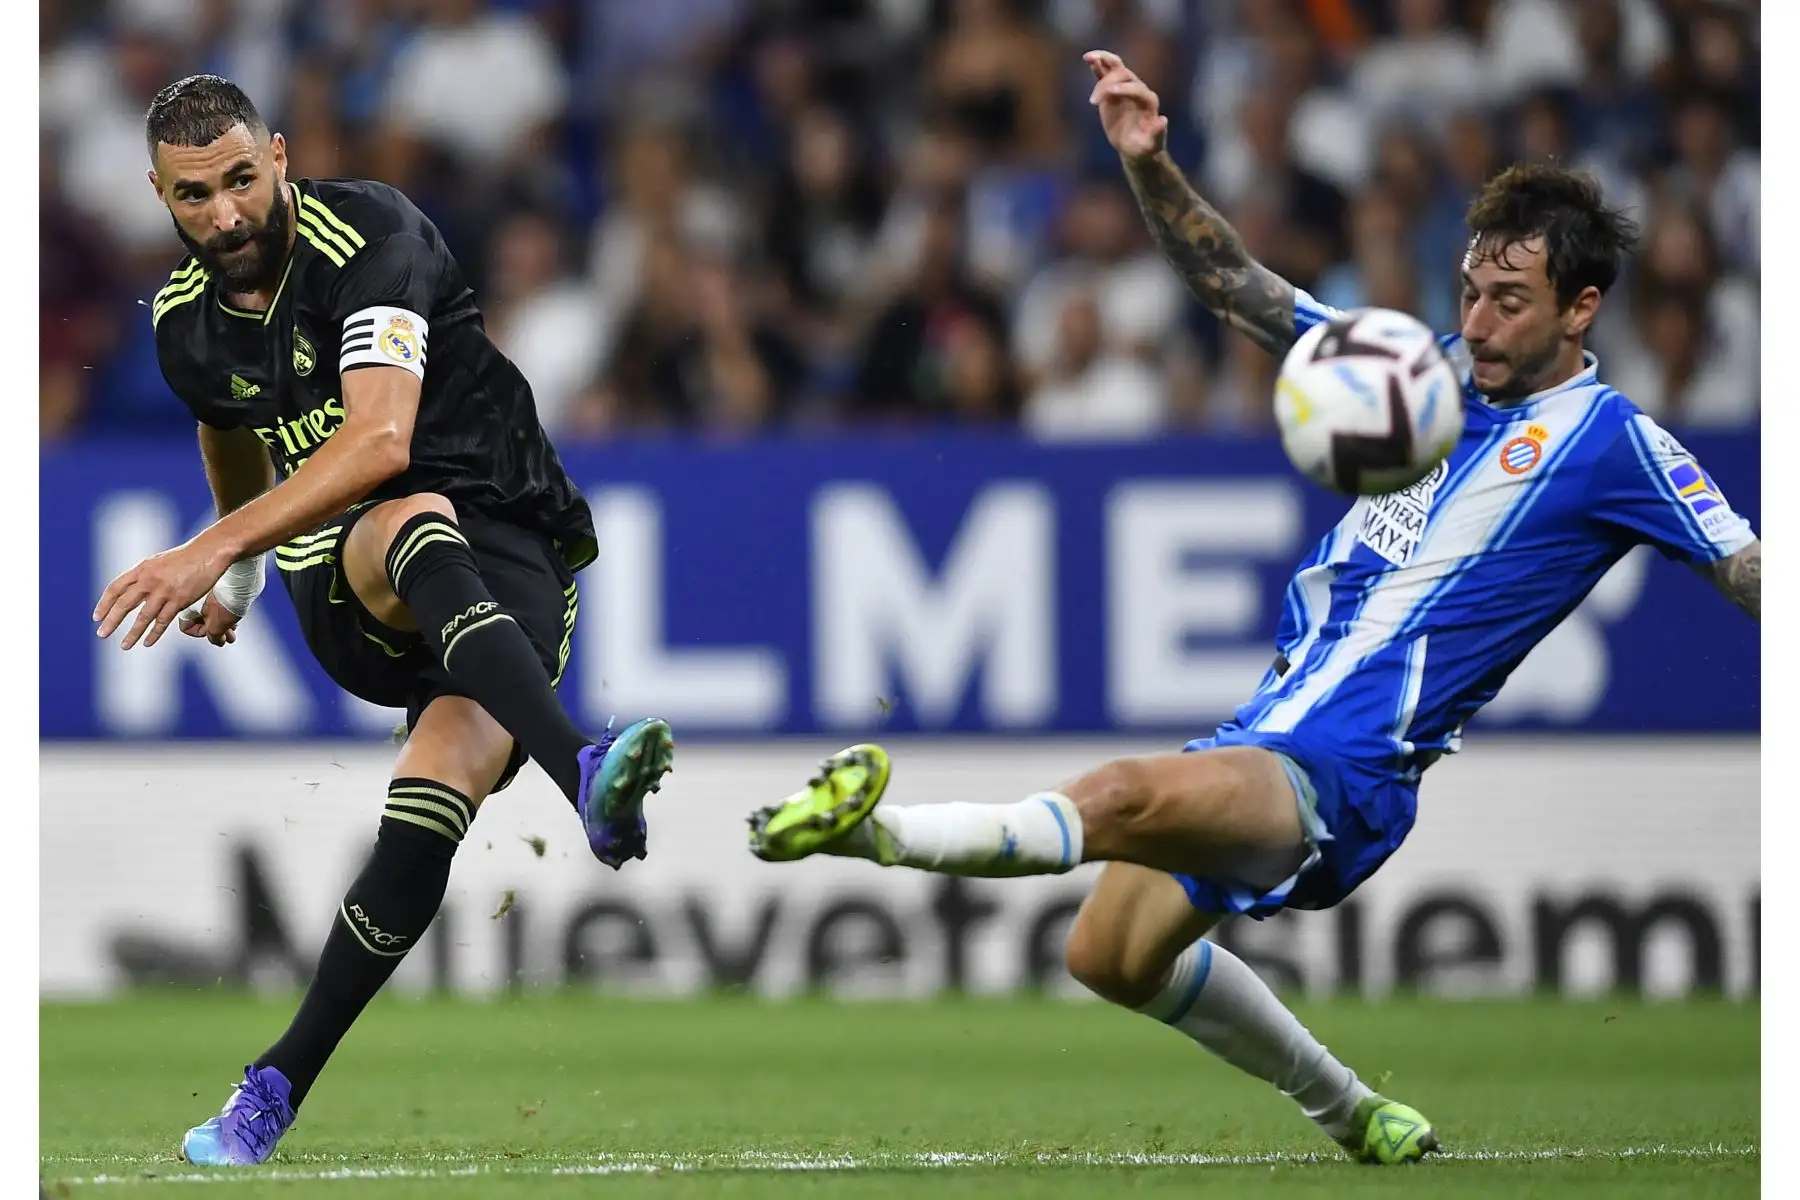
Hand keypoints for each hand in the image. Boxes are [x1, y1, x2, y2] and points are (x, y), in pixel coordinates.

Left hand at [94, 539, 230, 650]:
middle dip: (111, 621)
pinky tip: (147, 642)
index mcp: (141, 569)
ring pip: (143, 617)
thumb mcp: (158, 562)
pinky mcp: (180, 600)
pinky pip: (163, 621)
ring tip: (124, 646)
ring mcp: (164, 591)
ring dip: (132, 633)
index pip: (115, 588)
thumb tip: (131, 589)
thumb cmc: (185, 557)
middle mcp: (149, 580)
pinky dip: (154, 633)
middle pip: (124, 604)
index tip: (97, 617)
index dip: (104, 604)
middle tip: (102, 634)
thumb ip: (144, 575)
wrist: (209, 552)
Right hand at [1084, 50, 1167, 161]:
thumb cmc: (1145, 147)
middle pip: (1124, 75)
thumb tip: (1163, 120)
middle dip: (1108, 83)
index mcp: (1148, 100)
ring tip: (1089, 59)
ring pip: (1115, 67)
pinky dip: (1097, 65)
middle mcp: (1138, 89)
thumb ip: (1157, 133)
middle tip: (1094, 101)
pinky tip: (1088, 59)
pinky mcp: (1112, 90)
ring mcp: (1125, 87)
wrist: (1135, 147)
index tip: (1109, 94)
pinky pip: (1105, 74)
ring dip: (1103, 60)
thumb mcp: (1151, 144)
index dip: (1124, 88)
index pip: (1136, 88)